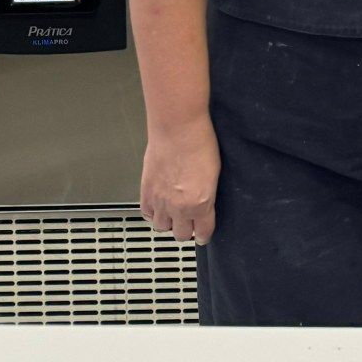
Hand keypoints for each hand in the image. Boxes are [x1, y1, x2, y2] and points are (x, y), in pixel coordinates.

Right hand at [140, 119, 220, 243]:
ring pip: (162, 227)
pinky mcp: (146, 192)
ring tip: (173, 212)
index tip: (203, 234)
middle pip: (181, 234)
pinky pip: (147, 214)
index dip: (204, 234)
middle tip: (189, 221)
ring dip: (169, 222)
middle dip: (187, 230)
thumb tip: (203, 203)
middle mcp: (179, 207)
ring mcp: (161, 201)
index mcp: (201, 203)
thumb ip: (207, 194)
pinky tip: (159, 206)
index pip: (203, 232)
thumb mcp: (214, 172)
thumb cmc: (200, 142)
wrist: (178, 127)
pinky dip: (153, 213)